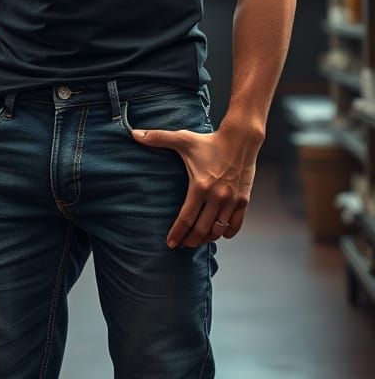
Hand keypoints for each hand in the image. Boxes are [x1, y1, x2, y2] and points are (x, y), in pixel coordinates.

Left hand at [130, 120, 260, 247]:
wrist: (240, 139)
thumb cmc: (209, 141)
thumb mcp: (183, 139)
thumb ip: (158, 138)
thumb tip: (134, 134)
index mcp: (200, 186)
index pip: (186, 218)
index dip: (177, 234)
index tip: (170, 244)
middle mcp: (217, 197)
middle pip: (202, 230)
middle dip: (190, 241)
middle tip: (183, 244)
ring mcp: (232, 201)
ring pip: (218, 231)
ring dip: (207, 239)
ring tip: (197, 239)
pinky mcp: (243, 201)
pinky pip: (235, 226)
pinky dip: (226, 233)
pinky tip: (218, 232)